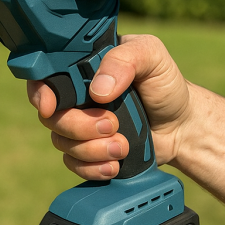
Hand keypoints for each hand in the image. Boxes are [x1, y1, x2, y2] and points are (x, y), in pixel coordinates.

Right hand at [27, 34, 194, 179]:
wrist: (183, 125)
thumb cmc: (165, 85)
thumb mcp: (151, 56)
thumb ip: (125, 60)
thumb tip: (98, 90)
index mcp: (84, 66)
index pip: (46, 75)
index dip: (40, 92)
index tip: (50, 106)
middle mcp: (77, 95)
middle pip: (52, 115)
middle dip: (79, 126)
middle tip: (112, 124)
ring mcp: (81, 124)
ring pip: (61, 142)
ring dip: (90, 149)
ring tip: (122, 146)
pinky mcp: (89, 150)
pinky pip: (73, 163)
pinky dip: (91, 168)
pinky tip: (113, 165)